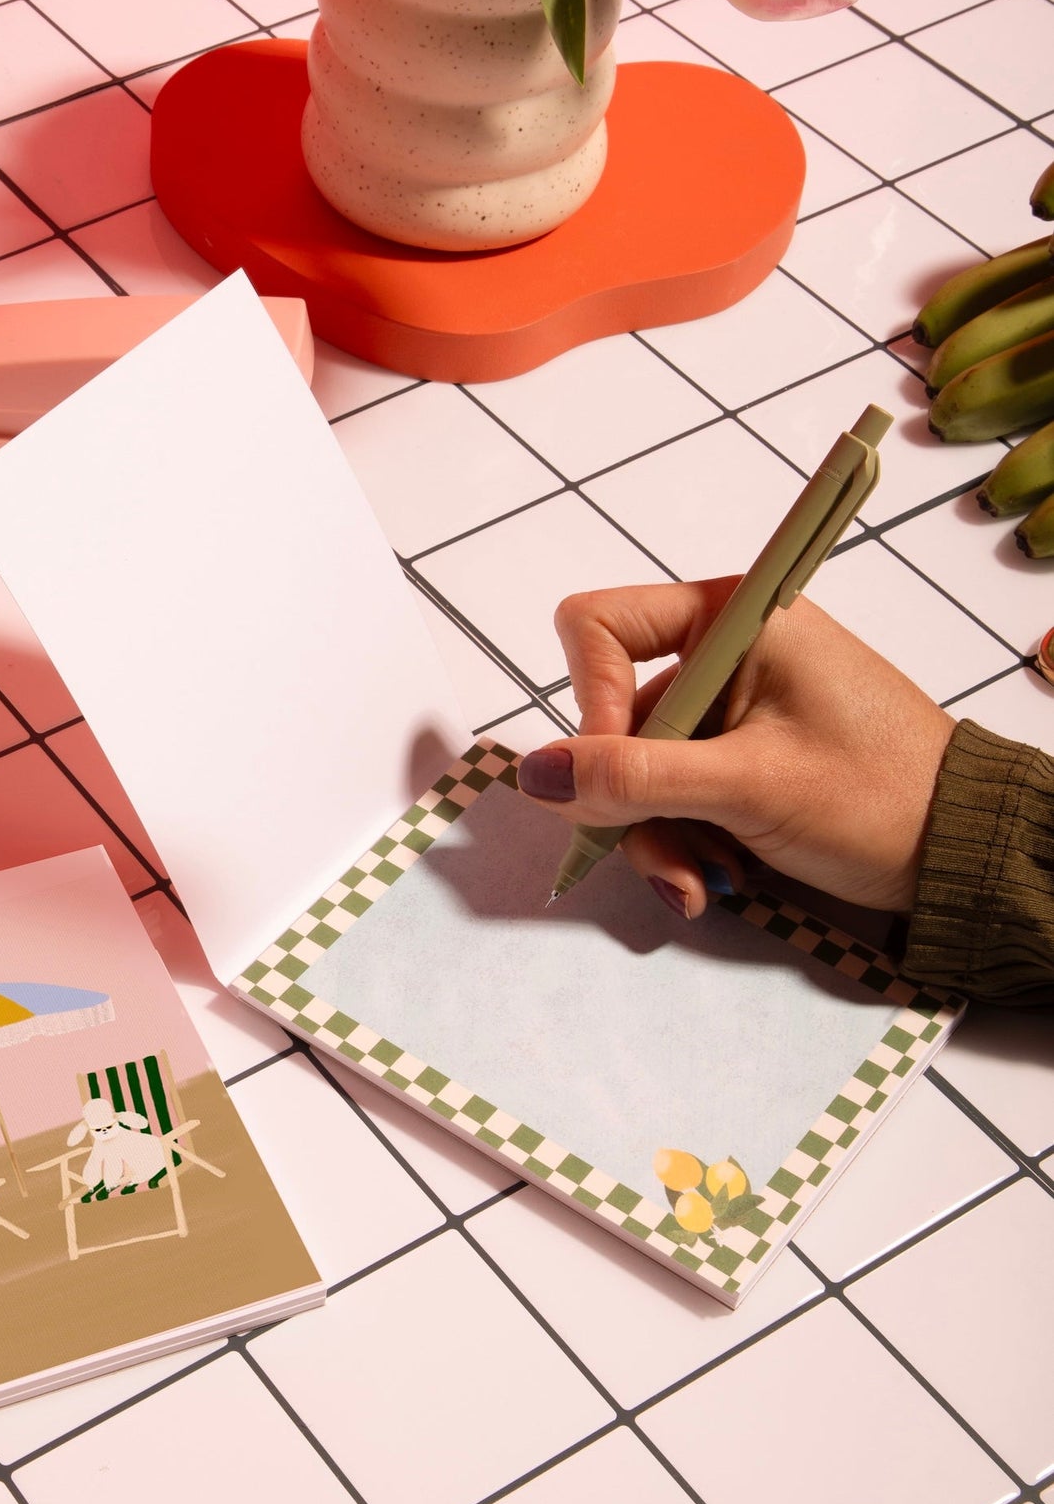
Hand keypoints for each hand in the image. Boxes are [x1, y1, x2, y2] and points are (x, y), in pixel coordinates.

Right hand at [516, 580, 956, 915]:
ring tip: (700, 885)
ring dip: (656, 835)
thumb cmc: (881, 797)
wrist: (968, 855)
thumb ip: (637, 776)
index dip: (591, 700)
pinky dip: (681, 841)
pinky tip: (717, 878)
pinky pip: (670, 795)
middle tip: (668, 859)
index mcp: (731, 618)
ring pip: (635, 769)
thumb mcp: (750, 786)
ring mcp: (727, 710)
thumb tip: (534, 776)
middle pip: (612, 716)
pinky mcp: (735, 758)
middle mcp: (720, 653)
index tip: (617, 768)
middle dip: (629, 797)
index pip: (599, 628)